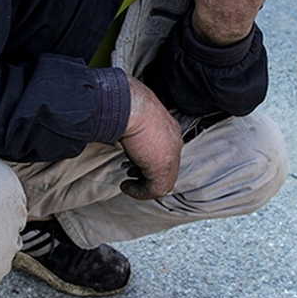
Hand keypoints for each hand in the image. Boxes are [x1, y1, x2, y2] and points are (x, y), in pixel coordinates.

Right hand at [118, 76, 181, 199]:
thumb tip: (121, 127)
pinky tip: (126, 186)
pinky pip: (154, 190)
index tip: (133, 164)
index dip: (149, 162)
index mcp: (170, 129)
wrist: (131, 106)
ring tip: (128, 183)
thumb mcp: (135, 115)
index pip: (166, 152)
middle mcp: (175, 142)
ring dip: (144, 187)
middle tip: (131, 174)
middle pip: (167, 169)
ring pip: (163, 182)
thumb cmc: (128, 104)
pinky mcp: (162, 169)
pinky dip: (139, 192)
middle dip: (148, 175)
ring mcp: (171, 156)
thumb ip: (136, 125)